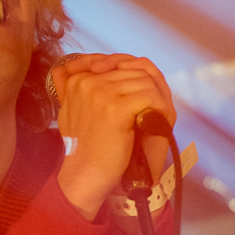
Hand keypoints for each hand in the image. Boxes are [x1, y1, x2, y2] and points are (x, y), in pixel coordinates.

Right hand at [51, 54, 176, 218]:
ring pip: (145, 81)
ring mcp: (100, 92)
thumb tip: (97, 63)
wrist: (86, 173)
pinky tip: (152, 123)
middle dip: (149, 88)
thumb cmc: (84, 146)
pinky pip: (150, 96)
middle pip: (135, 70)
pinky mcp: (115, 107)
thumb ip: (81, 86)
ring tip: (151, 119)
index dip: (135, 72)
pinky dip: (158, 109)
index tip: (141, 93)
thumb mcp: (75, 109)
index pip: (117, 61)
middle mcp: (87, 81)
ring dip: (155, 100)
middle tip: (152, 109)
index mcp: (77, 80)